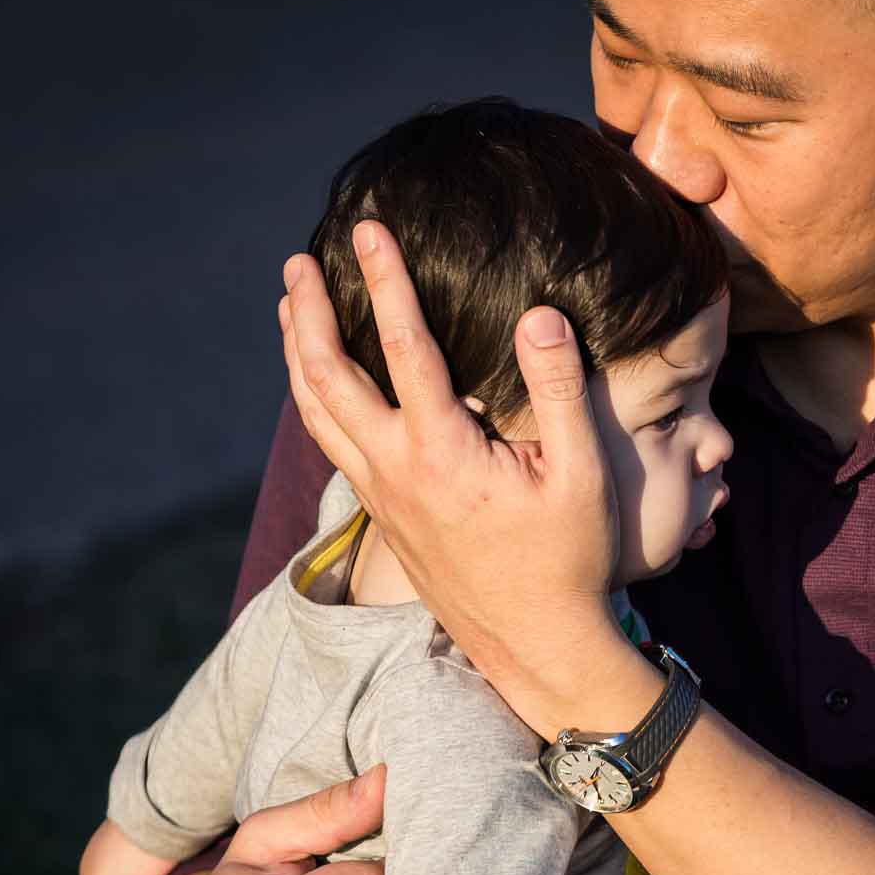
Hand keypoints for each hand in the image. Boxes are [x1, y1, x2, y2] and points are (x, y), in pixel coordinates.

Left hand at [278, 224, 626, 726]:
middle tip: (301, 261)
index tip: (369, 230)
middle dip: (310, 312)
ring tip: (290, 306)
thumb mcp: (583, 475)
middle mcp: (396, 470)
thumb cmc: (571, 559)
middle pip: (327, 376)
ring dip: (297, 353)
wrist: (536, 644)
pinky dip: (313, 397)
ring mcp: (383, 495)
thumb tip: (540, 315)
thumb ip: (561, 390)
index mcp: (443, 452)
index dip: (385, 281)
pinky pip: (331, 441)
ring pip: (316, 412)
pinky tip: (317, 379)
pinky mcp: (385, 515)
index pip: (404, 347)